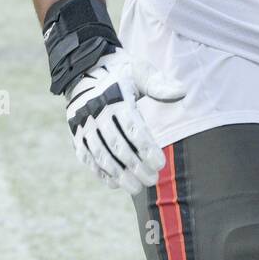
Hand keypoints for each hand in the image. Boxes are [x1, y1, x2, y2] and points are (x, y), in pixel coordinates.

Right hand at [64, 48, 184, 194]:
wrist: (85, 70)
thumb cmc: (122, 73)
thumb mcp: (141, 71)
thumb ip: (159, 84)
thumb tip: (182, 92)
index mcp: (115, 98)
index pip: (133, 128)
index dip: (146, 148)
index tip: (160, 164)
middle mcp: (96, 112)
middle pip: (117, 145)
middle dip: (136, 166)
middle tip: (153, 181)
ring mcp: (83, 124)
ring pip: (101, 154)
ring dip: (118, 174)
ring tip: (136, 189)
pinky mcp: (76, 133)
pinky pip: (86, 156)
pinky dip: (99, 171)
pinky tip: (115, 184)